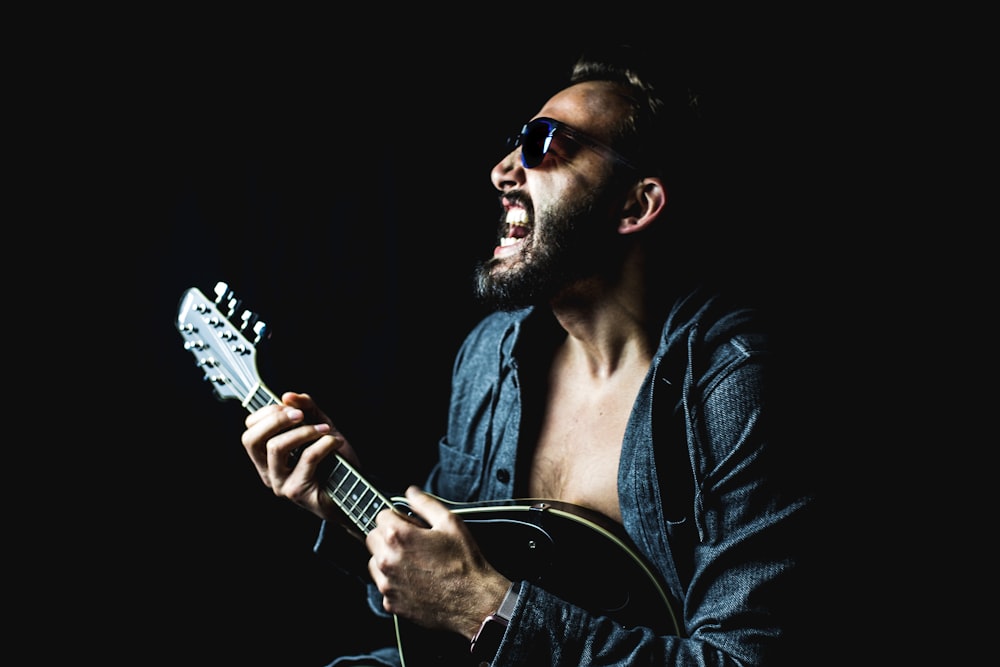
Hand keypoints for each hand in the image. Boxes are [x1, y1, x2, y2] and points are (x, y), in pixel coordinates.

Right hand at [241, 391, 358, 519]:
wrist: (355, 489)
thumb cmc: (335, 461)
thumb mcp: (321, 427)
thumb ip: (307, 409)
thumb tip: (288, 396)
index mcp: (267, 456)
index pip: (250, 431)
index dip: (267, 413)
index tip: (290, 407)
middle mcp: (268, 471)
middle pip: (251, 439)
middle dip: (276, 419)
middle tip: (301, 415)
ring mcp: (280, 483)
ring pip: (276, 447)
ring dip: (304, 431)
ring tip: (324, 430)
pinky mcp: (297, 491)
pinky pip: (306, 458)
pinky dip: (324, 443)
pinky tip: (336, 442)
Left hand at [366, 486, 512, 638]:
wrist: (473, 601)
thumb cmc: (465, 563)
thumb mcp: (450, 523)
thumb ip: (426, 503)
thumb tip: (412, 492)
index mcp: (399, 537)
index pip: (381, 516)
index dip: (398, 517)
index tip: (411, 525)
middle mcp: (387, 560)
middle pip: (372, 538)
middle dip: (388, 536)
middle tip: (411, 542)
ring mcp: (387, 584)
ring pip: (374, 562)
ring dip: (387, 558)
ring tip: (413, 562)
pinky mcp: (391, 603)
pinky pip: (384, 585)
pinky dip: (394, 581)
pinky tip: (415, 580)